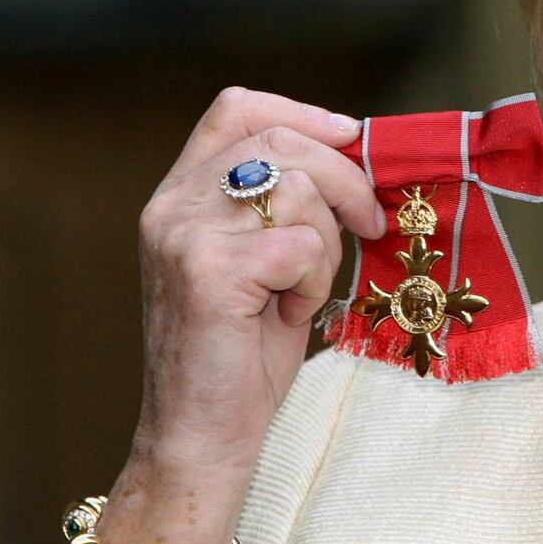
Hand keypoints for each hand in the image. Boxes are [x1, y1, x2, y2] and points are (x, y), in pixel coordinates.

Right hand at [131, 86, 384, 473]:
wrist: (202, 433)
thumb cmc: (243, 349)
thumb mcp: (263, 258)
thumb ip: (284, 203)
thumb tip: (357, 155)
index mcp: (180, 194)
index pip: (235, 109)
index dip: (302, 112)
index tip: (351, 135)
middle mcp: (172, 205)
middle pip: (283, 143)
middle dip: (346, 180)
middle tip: (370, 223)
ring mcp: (185, 235)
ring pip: (299, 191)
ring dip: (324, 245)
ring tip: (299, 291)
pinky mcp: (209, 271)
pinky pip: (301, 245)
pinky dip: (313, 282)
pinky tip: (290, 314)